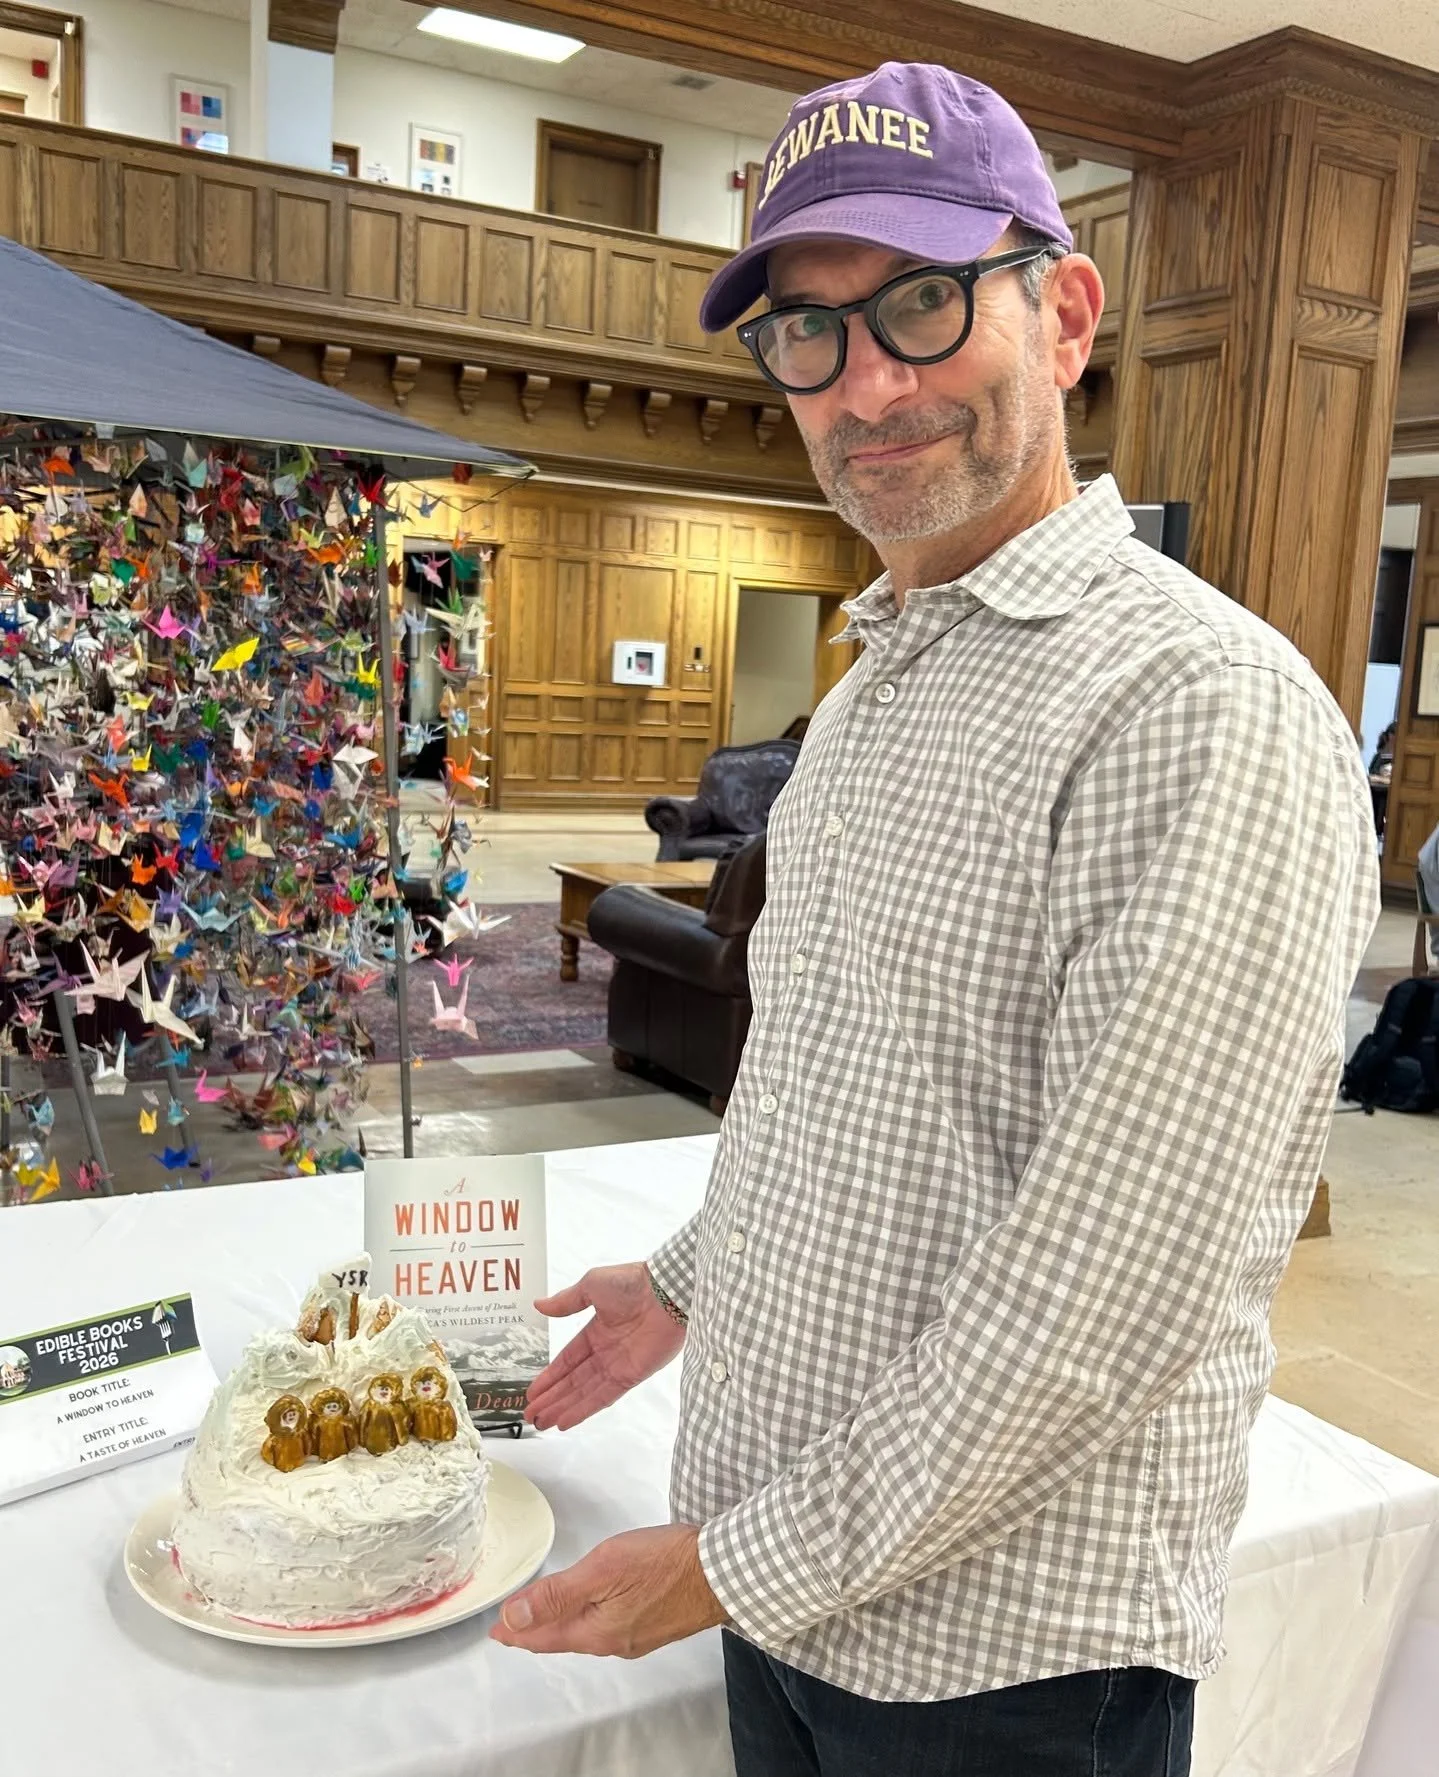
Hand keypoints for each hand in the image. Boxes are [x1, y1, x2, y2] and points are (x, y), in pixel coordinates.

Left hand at [489, 1524, 725, 1655]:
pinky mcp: (655, 1625)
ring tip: (545, 1618)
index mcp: (597, 1631)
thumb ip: (557, 1594)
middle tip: (513, 1626)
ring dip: (562, 1625)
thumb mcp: (603, 1569)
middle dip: (537, 1631)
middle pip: (565, 1638)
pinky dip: (589, 1620)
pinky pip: (609, 1627)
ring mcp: (637, 1636)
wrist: (722, 1572)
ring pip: (588, 1633)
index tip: (496, 1632)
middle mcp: (615, 1642)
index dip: (517, 1631)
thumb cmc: (665, 1564)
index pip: (544, 1636)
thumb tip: (514, 1616)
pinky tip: (592, 1609)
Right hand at [525, 1262, 684, 1430]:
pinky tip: (565, 1421)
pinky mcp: (631, 1377)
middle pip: (572, 1381)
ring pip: (584, 1393)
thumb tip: (539, 1305)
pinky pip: (602, 1397)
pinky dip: (583, 1410)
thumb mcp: (592, 1284)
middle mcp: (605, 1352)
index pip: (567, 1360)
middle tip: (530, 1416)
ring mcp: (618, 1366)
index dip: (549, 1377)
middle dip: (551, 1399)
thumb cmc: (632, 1282)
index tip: (532, 1392)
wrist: (666, 1291)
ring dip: (562, 1408)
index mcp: (596, 1331)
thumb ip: (566, 1301)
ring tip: (541, 1423)